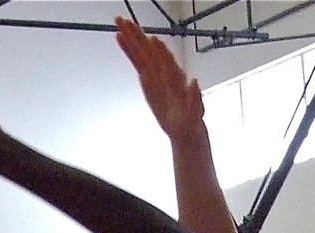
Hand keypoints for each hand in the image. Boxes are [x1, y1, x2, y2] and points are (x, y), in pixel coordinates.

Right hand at [115, 16, 203, 141]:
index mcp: (176, 79)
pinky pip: (137, 61)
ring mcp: (156, 75)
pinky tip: (119, 38)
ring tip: (120, 24)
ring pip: (142, 53)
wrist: (185, 128)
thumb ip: (194, 97)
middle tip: (126, 22)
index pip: (166, 61)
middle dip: (140, 37)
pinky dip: (128, 49)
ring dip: (132, 38)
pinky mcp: (147, 79)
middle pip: (151, 52)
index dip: (160, 51)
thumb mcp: (195, 112)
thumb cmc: (190, 120)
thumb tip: (194, 81)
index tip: (153, 40)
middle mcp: (165, 73)